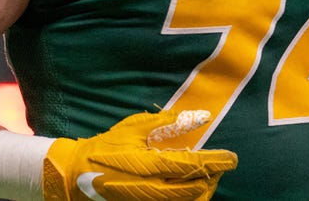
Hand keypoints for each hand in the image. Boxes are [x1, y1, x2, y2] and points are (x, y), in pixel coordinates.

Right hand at [42, 110, 237, 200]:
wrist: (75, 176)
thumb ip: (169, 123)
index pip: (194, 165)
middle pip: (196, 190)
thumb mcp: (135, 129)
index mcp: (150, 165)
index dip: (217, 162)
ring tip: (206, 179)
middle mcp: (152, 189)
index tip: (232, 158)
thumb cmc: (106, 147)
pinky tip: (189, 189)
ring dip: (203, 192)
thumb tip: (201, 116)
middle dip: (212, 179)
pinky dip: (188, 200)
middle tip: (220, 167)